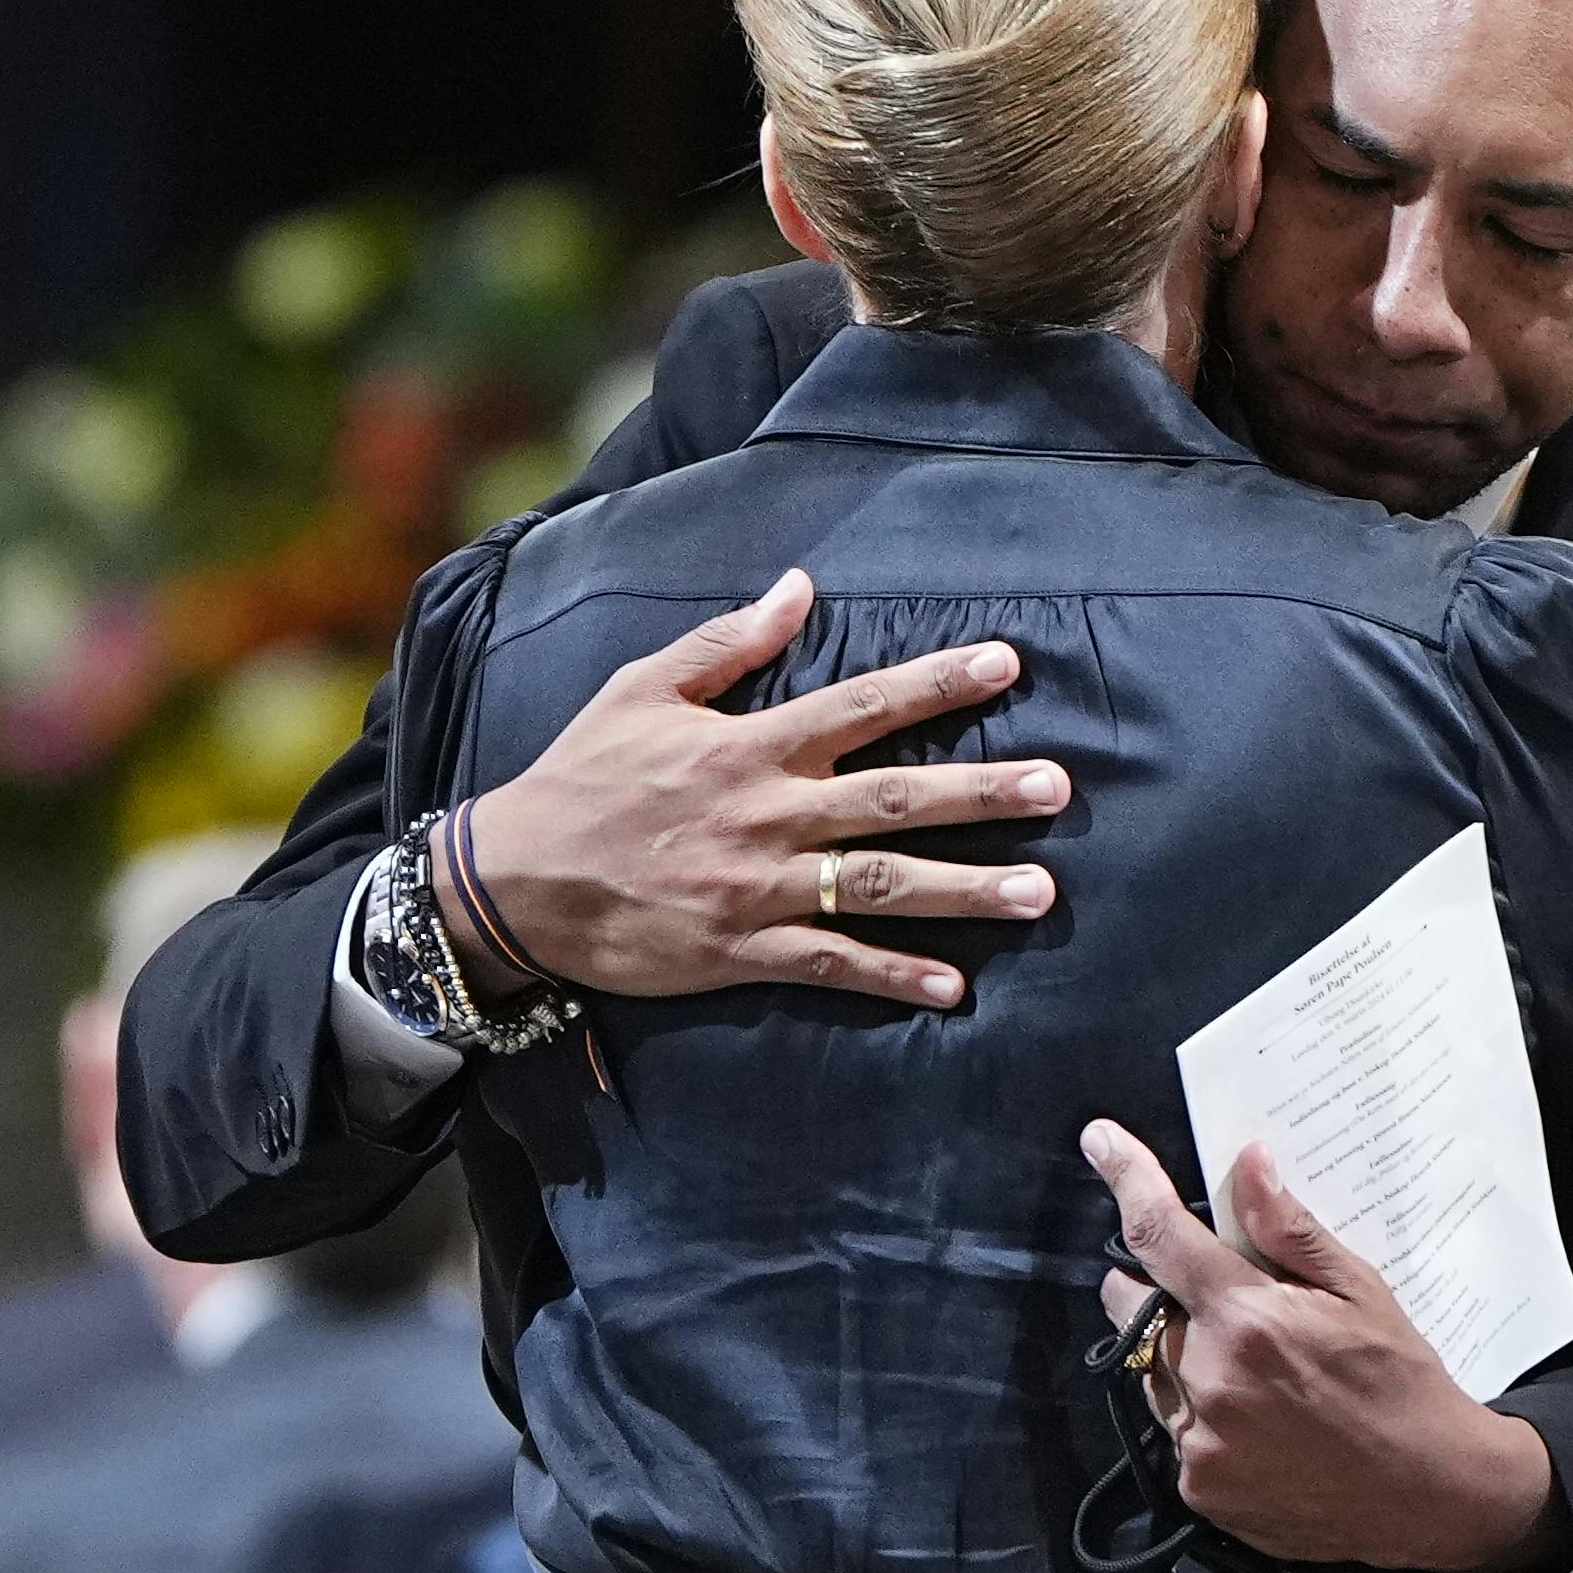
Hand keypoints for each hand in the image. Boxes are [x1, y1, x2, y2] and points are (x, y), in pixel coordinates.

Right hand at [457, 569, 1067, 1009]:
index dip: (937, 683)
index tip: (1007, 664)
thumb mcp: (642, 688)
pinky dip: (893, 976)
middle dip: (982, 793)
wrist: (514, 882)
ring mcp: (758, 889)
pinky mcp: (741, 952)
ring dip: (964, 891)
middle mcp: (766, 815)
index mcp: (748, 745)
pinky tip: (954, 986)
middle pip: (893, 800)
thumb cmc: (581, 777)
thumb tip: (799, 586)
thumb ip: (728, 641)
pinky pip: (831, 966)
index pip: (862, 705)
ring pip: (878, 888)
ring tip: (1040, 894)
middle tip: (1059, 788)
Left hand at [1082, 1123, 1566, 1572]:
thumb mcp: (1361, 1291)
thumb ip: (1290, 1231)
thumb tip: (1246, 1164)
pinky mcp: (1198, 1488)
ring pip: (1147, 1368)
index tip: (1100, 1141)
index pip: (1158, 1233)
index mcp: (1248, 1318)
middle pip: (1127, 1304)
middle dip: (1152, 1281)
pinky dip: (1198, 1411)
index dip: (1124, 1178)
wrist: (1428, 1495)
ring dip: (1178, 1350)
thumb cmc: (1401, 1381)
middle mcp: (1209, 1378)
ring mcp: (1197, 1441)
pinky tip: (1256, 1417)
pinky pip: (1172, 1429)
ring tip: (1248, 1363)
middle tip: (1209, 1287)